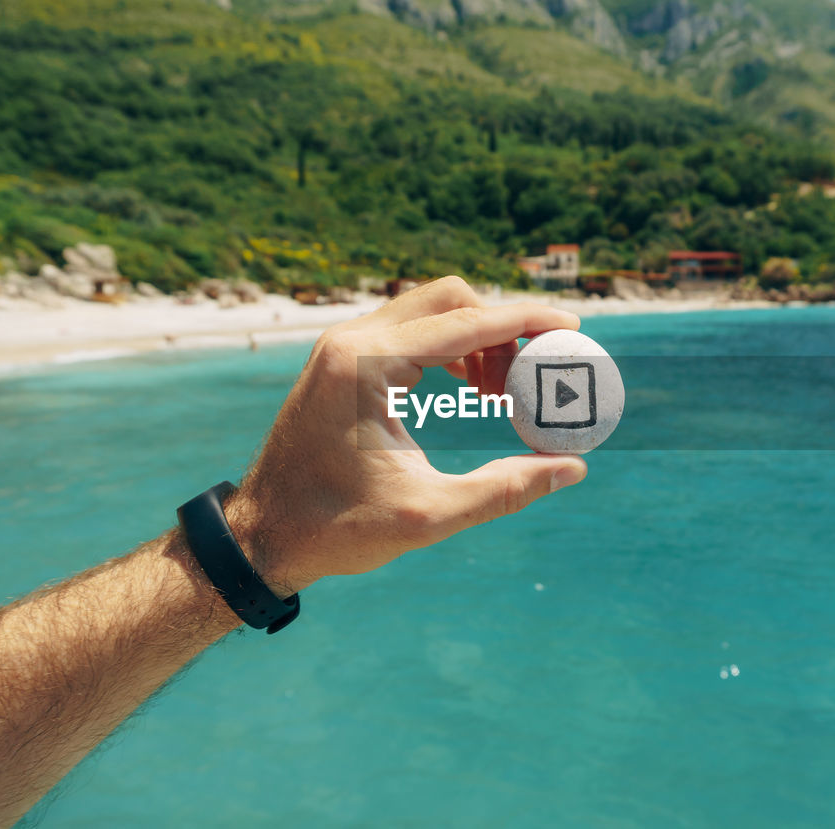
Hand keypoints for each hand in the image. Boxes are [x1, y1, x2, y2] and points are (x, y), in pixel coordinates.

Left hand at [225, 277, 587, 593]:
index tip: (574, 326)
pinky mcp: (341, 361)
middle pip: (450, 298)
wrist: (260, 536)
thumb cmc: (334, 530)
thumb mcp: (429, 516)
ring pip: (431, 312)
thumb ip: (506, 489)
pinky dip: (451, 350)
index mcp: (366, 366)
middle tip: (536, 373)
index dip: (526, 322)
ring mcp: (342, 347)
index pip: (465, 322)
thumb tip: (572, 468)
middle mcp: (351, 341)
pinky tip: (473, 390)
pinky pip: (411, 333)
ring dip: (478, 340)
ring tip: (504, 396)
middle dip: (503, 328)